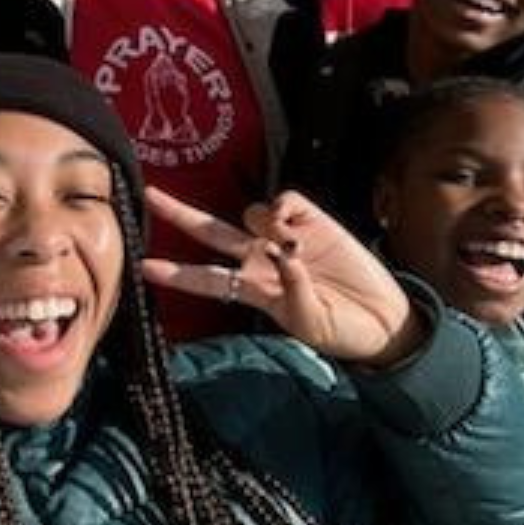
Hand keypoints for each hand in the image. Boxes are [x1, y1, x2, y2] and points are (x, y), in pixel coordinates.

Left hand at [140, 187, 425, 367]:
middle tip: (150, 195)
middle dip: (179, 213)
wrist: (381, 320)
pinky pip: (286, 202)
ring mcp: (284, 237)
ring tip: (290, 246)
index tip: (142, 266)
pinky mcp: (312, 221)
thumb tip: (282, 253)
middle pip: (210, 232)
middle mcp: (259, 259)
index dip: (175, 272)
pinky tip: (295, 227)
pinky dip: (284, 210)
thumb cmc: (340, 329)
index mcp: (251, 289)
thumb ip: (292, 290)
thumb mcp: (309, 322)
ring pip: (250, 214)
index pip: (204, 278)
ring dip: (260, 223)